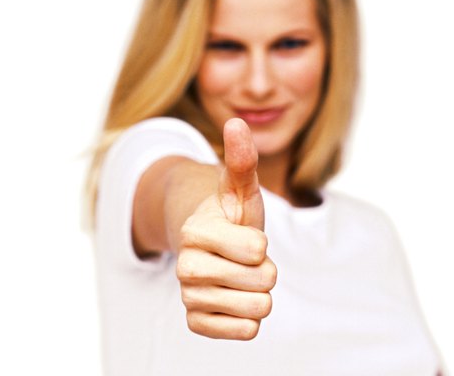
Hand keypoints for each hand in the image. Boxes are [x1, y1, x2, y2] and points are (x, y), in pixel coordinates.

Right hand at [176, 118, 276, 339]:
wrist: (208, 246)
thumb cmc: (230, 214)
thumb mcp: (241, 188)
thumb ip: (242, 160)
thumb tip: (236, 121)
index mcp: (195, 231)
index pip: (258, 249)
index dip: (262, 243)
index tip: (246, 235)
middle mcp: (186, 266)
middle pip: (263, 282)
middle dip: (267, 270)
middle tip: (248, 259)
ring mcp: (189, 297)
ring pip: (258, 309)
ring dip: (260, 292)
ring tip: (241, 276)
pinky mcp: (196, 322)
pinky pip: (244, 332)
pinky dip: (249, 319)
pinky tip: (236, 300)